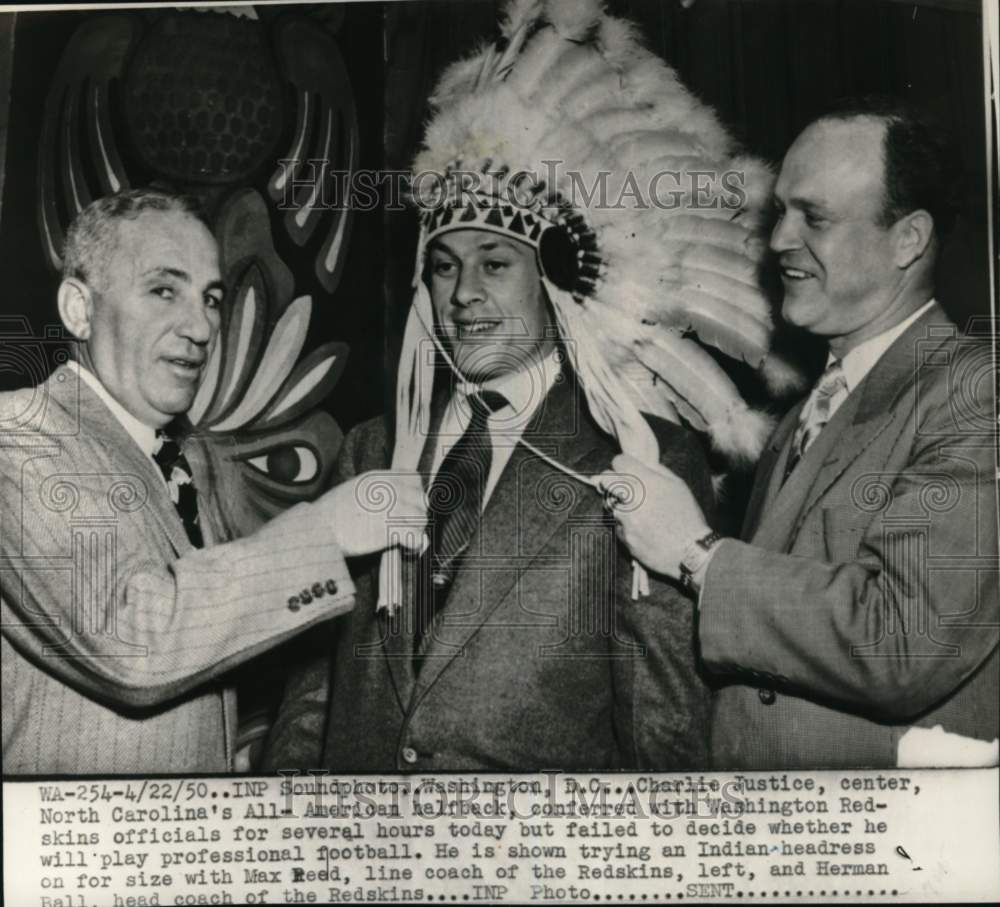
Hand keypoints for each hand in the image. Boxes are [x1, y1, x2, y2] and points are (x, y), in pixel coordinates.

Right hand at [317, 471, 427, 557]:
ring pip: (421, 517)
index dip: (416, 492)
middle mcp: (387, 490)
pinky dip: (415, 544)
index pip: (413, 478)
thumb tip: (397, 504)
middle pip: (420, 499)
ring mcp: (390, 508)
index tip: (410, 505)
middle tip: (409, 526)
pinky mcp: (389, 529)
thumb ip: (377, 493)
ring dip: (417, 529)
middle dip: (417, 514)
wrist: (318, 529)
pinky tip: (408, 548)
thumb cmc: (331, 514)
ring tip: (407, 538)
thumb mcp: (354, 490)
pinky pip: (415, 535)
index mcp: (378, 478)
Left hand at [597, 454, 710, 578]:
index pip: (618, 462)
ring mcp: (625, 518)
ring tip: (640, 512)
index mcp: (645, 481)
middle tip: (620, 486)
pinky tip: (642, 528)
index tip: (626, 469)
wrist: (689, 551)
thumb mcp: (678, 485)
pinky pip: (617, 525)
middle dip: (611, 480)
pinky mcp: (623, 536)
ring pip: (610, 504)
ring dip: (620, 505)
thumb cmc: (687, 516)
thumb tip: (642, 463)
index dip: (623, 464)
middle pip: (605, 479)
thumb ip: (657, 470)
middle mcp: (631, 498)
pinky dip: (626, 525)